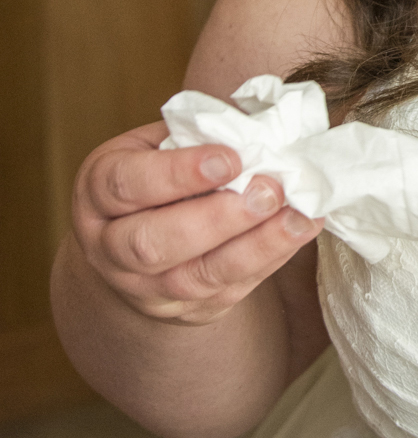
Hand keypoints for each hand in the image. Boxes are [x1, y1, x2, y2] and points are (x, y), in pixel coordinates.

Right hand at [73, 122, 322, 326]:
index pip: (127, 185)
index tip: (230, 157)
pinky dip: (269, 261)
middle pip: (153, 243)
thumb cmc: (156, 175)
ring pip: (194, 278)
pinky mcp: (185, 312)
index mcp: (99, 193)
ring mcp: (144, 288)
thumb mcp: (157, 144)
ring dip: (255, 247)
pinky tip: (298, 233)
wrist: (136, 243)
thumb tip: (261, 125)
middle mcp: (109, 247)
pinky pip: (228, 291)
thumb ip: (196, 135)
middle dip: (217, 218)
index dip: (178, 173)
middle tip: (269, 191)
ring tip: (299, 217)